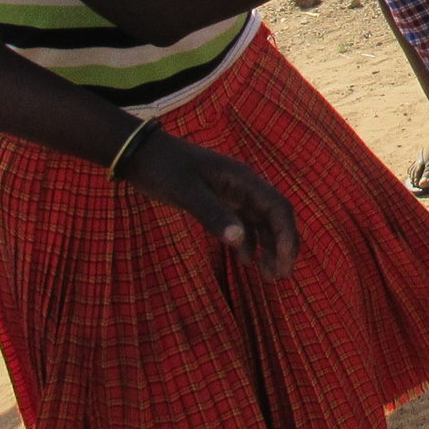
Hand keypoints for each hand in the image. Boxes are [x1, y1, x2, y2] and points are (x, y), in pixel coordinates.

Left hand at [126, 130, 299, 279]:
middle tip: (281, 276)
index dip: (287, 235)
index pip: (278, 207)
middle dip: (283, 245)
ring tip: (268, 276)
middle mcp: (244, 186)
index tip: (285, 262)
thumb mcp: (186, 191)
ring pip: (262, 222)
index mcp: (242, 179)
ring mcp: (233, 193)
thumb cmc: (163, 167)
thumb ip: (212, 214)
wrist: (141, 152)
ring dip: (269, 247)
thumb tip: (239, 240)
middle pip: (275, 216)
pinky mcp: (220, 200)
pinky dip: (249, 242)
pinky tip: (245, 261)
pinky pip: (244, 223)